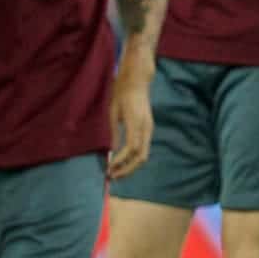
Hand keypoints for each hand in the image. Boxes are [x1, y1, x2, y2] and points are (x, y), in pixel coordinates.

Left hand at [108, 49, 153, 178]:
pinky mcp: (148, 128)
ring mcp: (149, 128)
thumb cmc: (121, 93)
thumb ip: (113, 132)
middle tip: (112, 176)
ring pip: (144, 155)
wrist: (137, 81)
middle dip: (127, 169)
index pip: (131, 148)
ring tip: (116, 172)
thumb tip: (111, 152)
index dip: (121, 160)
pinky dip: (133, 159)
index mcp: (136, 122)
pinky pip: (143, 148)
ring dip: (131, 166)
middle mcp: (146, 128)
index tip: (109, 167)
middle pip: (140, 156)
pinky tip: (122, 161)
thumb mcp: (112, 112)